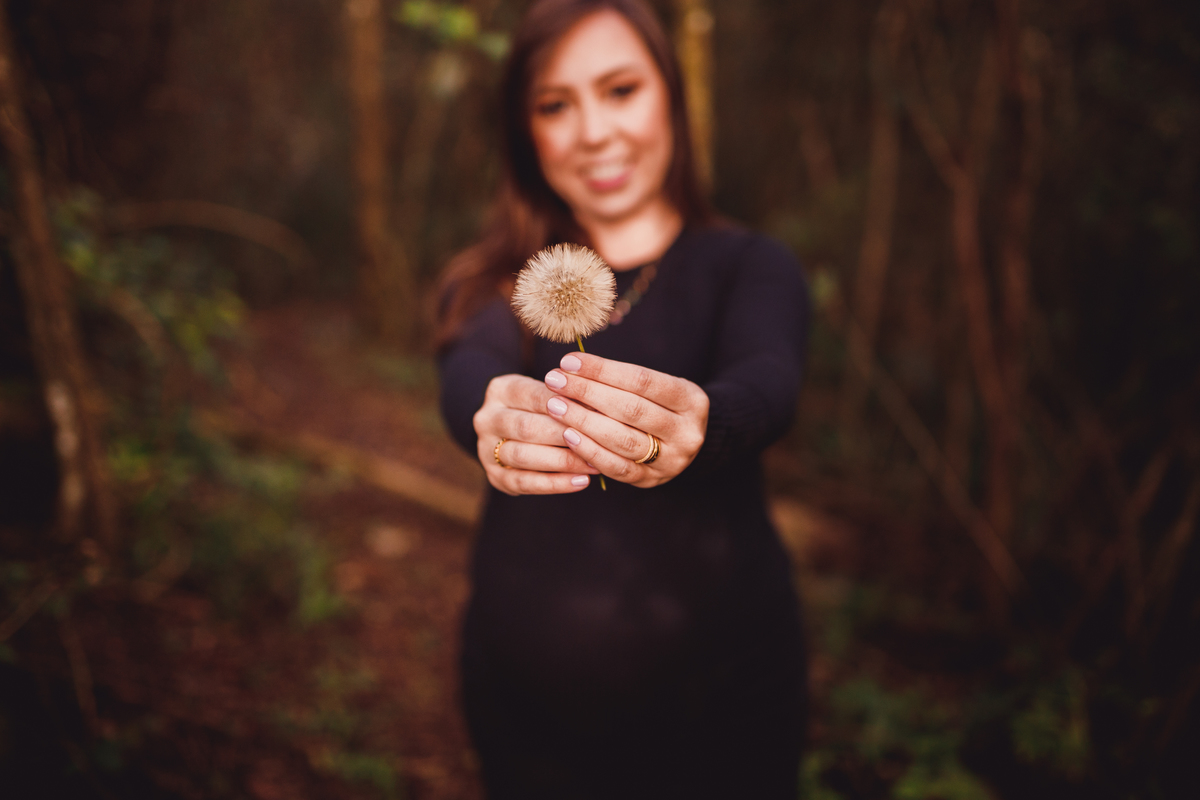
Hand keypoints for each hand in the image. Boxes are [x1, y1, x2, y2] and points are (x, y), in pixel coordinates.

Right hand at [473, 373, 598, 494]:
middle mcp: (487, 418)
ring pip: (522, 456)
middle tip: (597, 442)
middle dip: (564, 436)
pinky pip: (524, 482)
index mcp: (500, 390)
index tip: (596, 413)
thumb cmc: (540, 408)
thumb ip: (567, 399)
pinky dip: (555, 484)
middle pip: (526, 428)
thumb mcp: (548, 393)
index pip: (534, 395)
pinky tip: (581, 482)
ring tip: (593, 465)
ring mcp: (485, 450)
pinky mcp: (494, 476)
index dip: (565, 405)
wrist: (511, 431)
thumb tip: (601, 411)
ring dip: (562, 462)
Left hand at [542, 353, 708, 487]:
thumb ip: (621, 380)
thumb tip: (571, 369)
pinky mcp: (652, 480)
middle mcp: (687, 432)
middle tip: (555, 381)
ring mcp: (672, 460)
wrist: (683, 442)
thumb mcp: (655, 387)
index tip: (569, 362)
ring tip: (556, 406)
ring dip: (583, 421)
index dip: (603, 370)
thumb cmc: (659, 405)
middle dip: (587, 393)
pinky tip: (568, 434)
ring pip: (622, 440)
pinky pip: (617, 468)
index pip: (642, 380)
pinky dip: (590, 450)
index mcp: (692, 400)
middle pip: (631, 409)